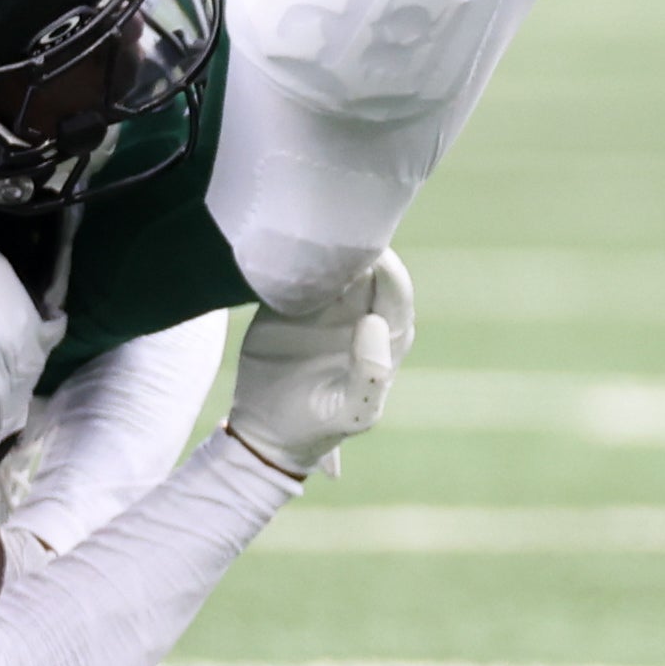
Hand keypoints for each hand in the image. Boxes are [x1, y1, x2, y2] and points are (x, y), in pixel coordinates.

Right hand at [224, 249, 414, 479]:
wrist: (268, 430)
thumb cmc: (322, 424)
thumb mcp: (354, 413)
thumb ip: (370, 375)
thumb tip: (375, 322)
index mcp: (386, 334)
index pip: (395, 289)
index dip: (387, 270)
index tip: (370, 258)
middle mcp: (360, 309)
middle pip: (367, 265)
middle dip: (358, 247)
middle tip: (339, 235)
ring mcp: (324, 302)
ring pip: (332, 260)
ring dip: (325, 246)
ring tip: (313, 235)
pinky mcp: (288, 298)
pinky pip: (295, 268)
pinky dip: (294, 255)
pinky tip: (287, 247)